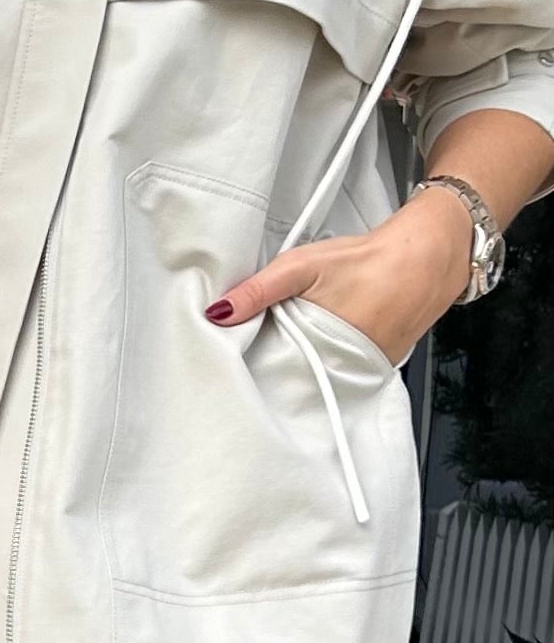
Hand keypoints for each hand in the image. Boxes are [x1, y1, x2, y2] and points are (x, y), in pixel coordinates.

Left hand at [208, 185, 474, 367]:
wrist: (426, 260)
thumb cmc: (363, 262)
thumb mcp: (302, 266)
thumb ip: (259, 290)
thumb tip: (216, 312)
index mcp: (315, 353)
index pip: (269, 376)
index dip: (251, 370)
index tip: (232, 365)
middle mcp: (337, 374)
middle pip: (291, 382)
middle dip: (272, 374)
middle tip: (254, 359)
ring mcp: (357, 377)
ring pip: (315, 380)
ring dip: (299, 372)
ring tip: (289, 353)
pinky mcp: (373, 372)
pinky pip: (339, 375)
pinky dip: (326, 366)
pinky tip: (320, 350)